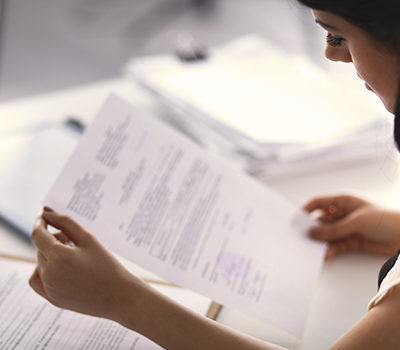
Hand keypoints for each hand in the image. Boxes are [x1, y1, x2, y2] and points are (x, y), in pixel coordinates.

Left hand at [29, 209, 144, 322]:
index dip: (40, 222)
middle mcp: (49, 274)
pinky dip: (43, 270)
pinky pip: (38, 280)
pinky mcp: (52, 299)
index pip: (38, 234)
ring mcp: (49, 288)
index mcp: (58, 256)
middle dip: (53, 239)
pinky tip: (60, 267)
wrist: (119, 296)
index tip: (45, 216)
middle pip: (41, 248)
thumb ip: (66, 223)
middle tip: (73, 238)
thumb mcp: (89, 239)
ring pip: (40, 263)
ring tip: (73, 254)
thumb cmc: (107, 265)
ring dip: (50, 254)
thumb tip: (47, 212)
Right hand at [303, 194, 399, 259]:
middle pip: (320, 220)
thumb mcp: (357, 221)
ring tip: (312, 250)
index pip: (318, 202)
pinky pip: (335, 245)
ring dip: (320, 242)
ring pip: (327, 235)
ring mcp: (346, 228)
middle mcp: (342, 214)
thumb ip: (334, 229)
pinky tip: (326, 255)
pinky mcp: (351, 241)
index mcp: (342, 201)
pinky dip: (330, 250)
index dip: (305, 210)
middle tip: (301, 238)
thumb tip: (312, 232)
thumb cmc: (386, 219)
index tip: (295, 221)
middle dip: (311, 229)